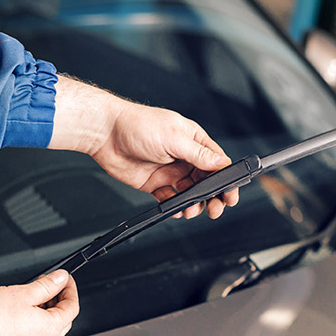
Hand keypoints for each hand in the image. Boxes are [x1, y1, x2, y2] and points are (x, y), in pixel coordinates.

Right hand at [0, 270, 78, 335]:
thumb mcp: (22, 293)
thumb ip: (46, 285)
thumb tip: (60, 279)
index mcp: (51, 328)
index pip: (72, 306)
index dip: (70, 289)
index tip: (65, 279)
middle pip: (62, 319)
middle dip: (59, 300)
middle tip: (49, 286)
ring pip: (48, 329)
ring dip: (45, 312)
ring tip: (31, 298)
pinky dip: (34, 324)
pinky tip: (20, 314)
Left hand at [49, 74, 237, 218]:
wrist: (105, 134)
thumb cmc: (137, 125)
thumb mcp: (174, 138)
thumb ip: (199, 154)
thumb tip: (221, 163)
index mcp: (193, 141)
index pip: (217, 163)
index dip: (226, 179)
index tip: (230, 194)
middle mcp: (184, 156)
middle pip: (207, 181)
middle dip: (213, 196)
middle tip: (216, 208)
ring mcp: (170, 170)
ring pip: (190, 193)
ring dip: (194, 204)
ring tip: (192, 210)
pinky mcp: (155, 183)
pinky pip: (170, 199)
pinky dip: (175, 206)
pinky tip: (176, 209)